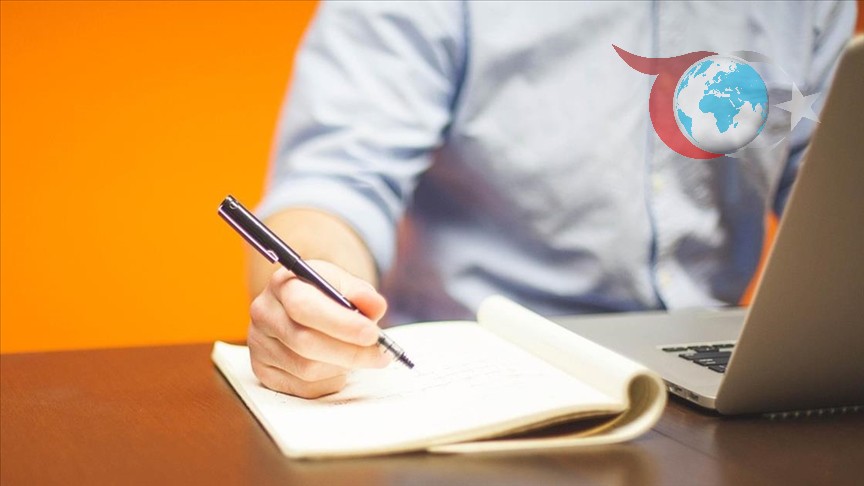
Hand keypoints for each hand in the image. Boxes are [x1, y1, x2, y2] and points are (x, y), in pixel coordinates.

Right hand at [248, 261, 390, 397]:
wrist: (302, 309)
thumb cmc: (326, 296)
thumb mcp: (344, 284)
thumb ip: (361, 293)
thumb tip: (375, 306)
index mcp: (283, 284)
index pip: (305, 307)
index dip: (340, 323)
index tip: (372, 334)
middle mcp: (264, 313)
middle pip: (305, 342)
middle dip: (350, 352)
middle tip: (381, 354)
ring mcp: (259, 345)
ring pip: (306, 369)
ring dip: (342, 367)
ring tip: (358, 355)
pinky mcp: (264, 372)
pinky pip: (304, 388)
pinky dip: (330, 380)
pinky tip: (336, 365)